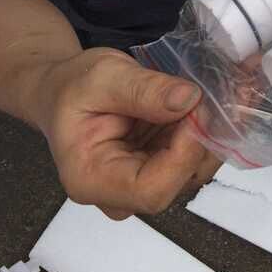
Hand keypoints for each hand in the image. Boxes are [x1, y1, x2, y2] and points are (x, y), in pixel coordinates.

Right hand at [35, 48, 221, 219]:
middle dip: (200, 140)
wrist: (64, 92)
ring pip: (191, 172)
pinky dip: (202, 133)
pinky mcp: (158, 171)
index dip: (183, 155)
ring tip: (206, 95)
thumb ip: (144, 89)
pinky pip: (191, 160)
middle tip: (207, 96)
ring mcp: (140, 185)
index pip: (151, 189)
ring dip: (207, 135)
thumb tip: (188, 99)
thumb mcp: (104, 76)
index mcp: (91, 180)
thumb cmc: (73, 88)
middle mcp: (117, 195)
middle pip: (177, 183)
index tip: (197, 111)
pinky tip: (200, 105)